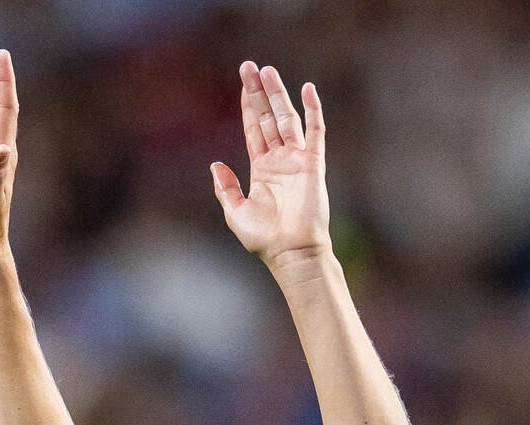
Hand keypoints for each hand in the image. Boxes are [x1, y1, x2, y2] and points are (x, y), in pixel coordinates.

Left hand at [211, 64, 329, 268]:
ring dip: (278, 95)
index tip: (243, 83)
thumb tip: (215, 165)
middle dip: (259, 92)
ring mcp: (297, 160)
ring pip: (287, 119)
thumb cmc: (264, 239)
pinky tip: (307, 90)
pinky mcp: (313, 164)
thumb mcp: (235, 213)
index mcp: (261, 169)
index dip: (248, 105)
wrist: (291, 252)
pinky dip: (312, 111)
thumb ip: (225, 188)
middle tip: (250, 66)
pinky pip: (314, 132)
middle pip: (268, 117)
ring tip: (268, 71)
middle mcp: (279, 160)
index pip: (253, 129)